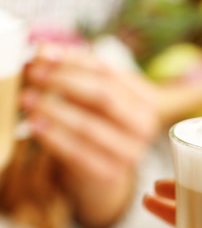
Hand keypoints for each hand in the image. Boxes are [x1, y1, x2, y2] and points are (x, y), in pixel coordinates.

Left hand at [20, 44, 160, 227]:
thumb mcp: (94, 99)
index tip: (43, 52)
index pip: (109, 72)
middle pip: (104, 95)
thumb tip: (42, 53)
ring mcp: (130, 154)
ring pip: (89, 125)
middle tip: (34, 73)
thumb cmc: (97, 126)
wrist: (102, 171)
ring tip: (28, 98)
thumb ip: (75, 74)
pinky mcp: (110, 174)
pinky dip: (54, 137)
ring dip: (54, 109)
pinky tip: (35, 126)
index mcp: (146, 101)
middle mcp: (144, 127)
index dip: (74, 60)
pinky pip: (78, 152)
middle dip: (64, 81)